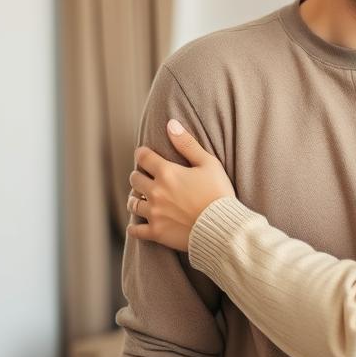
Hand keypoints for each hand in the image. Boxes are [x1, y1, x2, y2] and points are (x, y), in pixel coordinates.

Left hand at [125, 119, 235, 251]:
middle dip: (139, 176)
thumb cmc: (219, 193)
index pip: (143, 157)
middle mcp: (156, 192)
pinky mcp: (156, 232)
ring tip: (142, 198)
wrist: (223, 227)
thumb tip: (171, 124)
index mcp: (167, 173)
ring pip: (132, 203)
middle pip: (134, 179)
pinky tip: (136, 225)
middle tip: (146, 178)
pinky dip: (134, 227)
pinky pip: (135, 230)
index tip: (145, 155)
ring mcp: (154, 213)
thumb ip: (187, 144)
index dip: (142, 154)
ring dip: (135, 198)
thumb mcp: (208, 163)